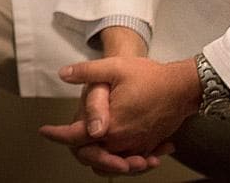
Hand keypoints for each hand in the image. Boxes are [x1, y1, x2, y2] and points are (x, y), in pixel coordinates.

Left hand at [44, 57, 197, 158]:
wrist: (183, 86)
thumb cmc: (150, 76)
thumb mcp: (114, 67)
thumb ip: (86, 72)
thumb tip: (64, 74)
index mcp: (112, 126)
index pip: (78, 137)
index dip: (58, 134)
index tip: (45, 132)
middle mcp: (124, 141)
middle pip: (94, 156)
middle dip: (80, 149)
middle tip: (66, 136)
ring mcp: (139, 145)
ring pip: (114, 162)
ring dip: (102, 158)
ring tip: (91, 146)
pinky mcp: (150, 144)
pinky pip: (132, 159)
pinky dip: (123, 157)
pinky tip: (116, 142)